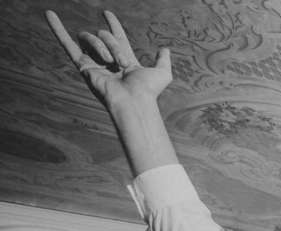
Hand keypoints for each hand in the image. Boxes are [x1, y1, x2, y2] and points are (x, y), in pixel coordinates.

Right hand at [45, 10, 171, 109]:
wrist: (133, 101)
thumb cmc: (148, 91)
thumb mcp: (162, 73)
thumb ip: (163, 61)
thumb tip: (164, 49)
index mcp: (124, 60)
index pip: (117, 38)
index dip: (113, 26)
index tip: (108, 14)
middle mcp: (107, 61)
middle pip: (105, 36)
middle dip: (114, 44)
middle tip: (124, 63)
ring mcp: (94, 63)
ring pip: (91, 38)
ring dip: (102, 45)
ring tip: (112, 63)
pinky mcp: (83, 66)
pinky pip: (67, 44)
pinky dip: (57, 28)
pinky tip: (49, 14)